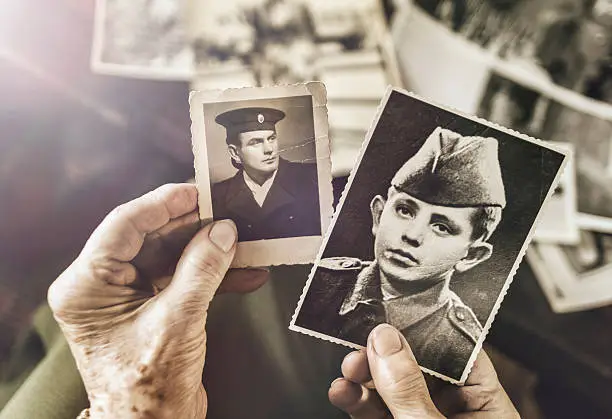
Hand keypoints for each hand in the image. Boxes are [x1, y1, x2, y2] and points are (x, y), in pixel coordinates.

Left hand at [48, 184, 267, 418]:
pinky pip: (183, 278)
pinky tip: (244, 273)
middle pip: (152, 237)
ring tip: (243, 241)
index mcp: (87, 286)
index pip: (125, 225)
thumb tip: (222, 232)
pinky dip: (214, 276)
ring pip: (172, 255)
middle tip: (228, 213)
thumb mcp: (176, 321)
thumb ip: (201, 270)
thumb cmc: (146, 390)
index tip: (198, 191)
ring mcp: (129, 297)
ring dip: (210, 250)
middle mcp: (103, 287)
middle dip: (194, 227)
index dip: (164, 203)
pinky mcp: (154, 307)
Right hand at [329, 324, 518, 418]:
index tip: (393, 314)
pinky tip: (343, 393)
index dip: (422, 329)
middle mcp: (456, 411)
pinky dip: (357, 402)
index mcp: (486, 406)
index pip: (457, 352)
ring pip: (390, 389)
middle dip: (382, 355)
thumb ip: (409, 390)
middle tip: (360, 347)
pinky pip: (376, 411)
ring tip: (347, 371)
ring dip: (363, 378)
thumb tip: (386, 341)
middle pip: (416, 367)